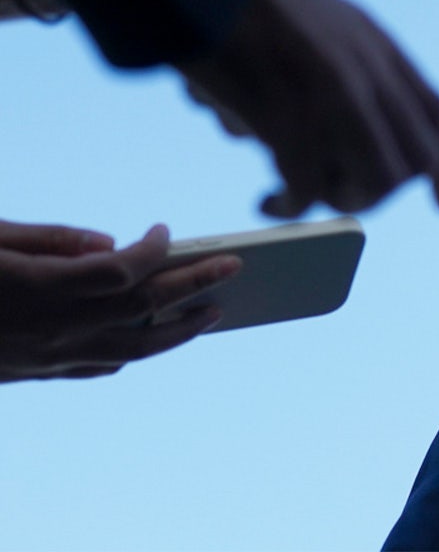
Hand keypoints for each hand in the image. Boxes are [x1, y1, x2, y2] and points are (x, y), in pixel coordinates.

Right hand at [0, 220, 240, 382]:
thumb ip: (50, 239)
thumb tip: (111, 243)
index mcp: (38, 287)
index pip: (119, 271)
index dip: (150, 251)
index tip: (165, 233)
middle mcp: (52, 328)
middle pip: (142, 306)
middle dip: (194, 283)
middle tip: (233, 266)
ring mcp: (47, 358)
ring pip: (133, 350)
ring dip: (180, 330)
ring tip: (213, 311)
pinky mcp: (36, 374)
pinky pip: (101, 367)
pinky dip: (134, 349)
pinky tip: (149, 333)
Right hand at [178, 0, 438, 216]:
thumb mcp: (319, 13)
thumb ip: (349, 60)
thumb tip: (363, 117)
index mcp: (377, 44)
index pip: (438, 114)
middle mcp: (368, 72)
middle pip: (416, 161)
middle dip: (384, 189)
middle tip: (338, 190)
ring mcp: (334, 96)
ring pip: (376, 182)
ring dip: (340, 200)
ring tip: (296, 191)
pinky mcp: (291, 120)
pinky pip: (311, 192)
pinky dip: (291, 208)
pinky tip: (268, 202)